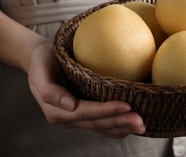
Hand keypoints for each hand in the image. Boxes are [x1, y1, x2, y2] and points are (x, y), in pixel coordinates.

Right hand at [27, 42, 145, 138]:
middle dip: (120, 122)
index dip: (107, 111)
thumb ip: (51, 91)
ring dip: (122, 127)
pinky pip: (103, 125)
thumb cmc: (43, 62)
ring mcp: (77, 118)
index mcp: (57, 111)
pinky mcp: (86, 114)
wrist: (41, 60)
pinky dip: (118, 127)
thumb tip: (70, 105)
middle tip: (140, 121)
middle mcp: (68, 118)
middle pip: (98, 123)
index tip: (126, 106)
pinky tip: (132, 125)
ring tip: (141, 125)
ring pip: (103, 128)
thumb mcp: (40, 72)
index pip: (86, 112)